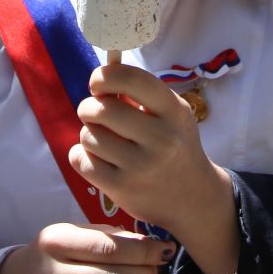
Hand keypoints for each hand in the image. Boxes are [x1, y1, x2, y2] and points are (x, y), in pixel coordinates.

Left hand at [70, 63, 232, 242]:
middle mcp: (161, 138)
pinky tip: (97, 159)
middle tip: (94, 114)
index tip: (97, 83)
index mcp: (174, 112)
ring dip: (89, 134)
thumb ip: (139, 92)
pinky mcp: (122, 189)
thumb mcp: (170, 113)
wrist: (192, 197)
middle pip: (101, 110)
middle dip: (88, 108)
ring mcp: (141, 166)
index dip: (104, 76)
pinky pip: (80, 160)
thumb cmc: (173, 144)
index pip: (131, 79)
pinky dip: (81, 156)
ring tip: (104, 141)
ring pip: (88, 136)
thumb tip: (100, 76)